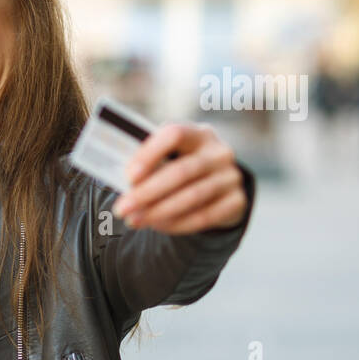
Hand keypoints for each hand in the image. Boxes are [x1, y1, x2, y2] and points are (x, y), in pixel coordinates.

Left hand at [113, 123, 247, 233]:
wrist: (215, 187)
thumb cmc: (178, 168)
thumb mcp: (167, 159)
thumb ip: (148, 164)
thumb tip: (121, 181)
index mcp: (198, 133)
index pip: (175, 134)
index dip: (150, 154)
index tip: (128, 176)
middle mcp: (220, 152)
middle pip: (181, 171)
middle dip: (147, 193)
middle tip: (121, 208)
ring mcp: (231, 177)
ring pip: (192, 196)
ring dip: (158, 211)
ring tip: (134, 220)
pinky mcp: (237, 202)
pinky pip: (204, 217)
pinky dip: (177, 224)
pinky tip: (156, 226)